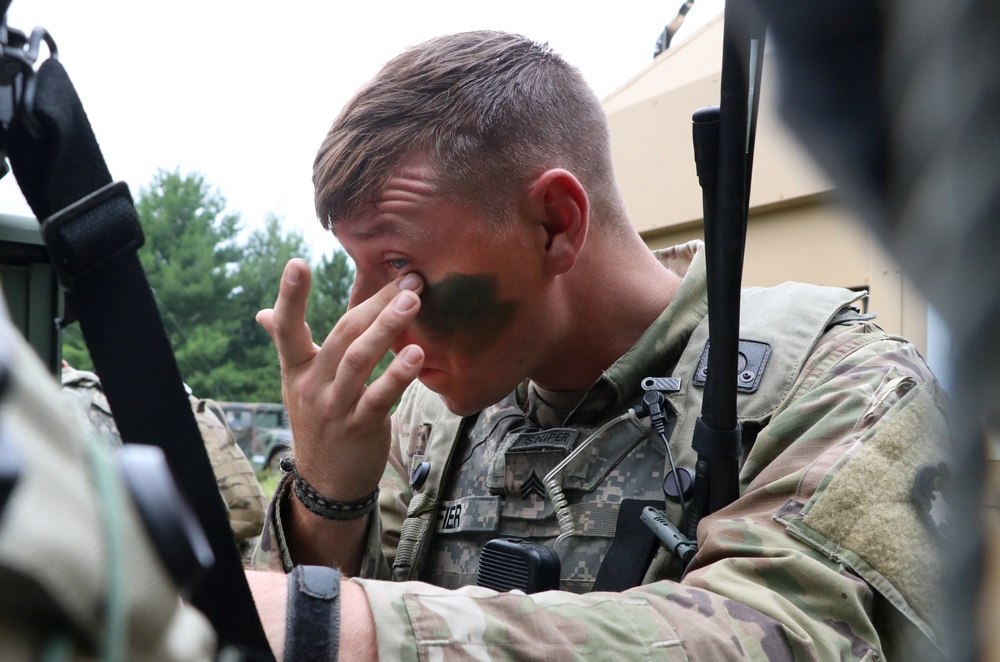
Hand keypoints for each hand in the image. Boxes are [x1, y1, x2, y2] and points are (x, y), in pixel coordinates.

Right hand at [257, 258, 423, 499]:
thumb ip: (288, 345)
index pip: (287, 328)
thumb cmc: (319, 420)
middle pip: (343, 335)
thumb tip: (263, 313)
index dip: (290, 297)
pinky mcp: (360, 427)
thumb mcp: (298, 384)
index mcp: (296, 369)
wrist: (327, 482)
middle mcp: (312, 385)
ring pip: (359, 360)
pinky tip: (417, 354)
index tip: (297, 263)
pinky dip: (398, 374)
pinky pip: (379, 396)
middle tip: (407, 278)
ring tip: (413, 301)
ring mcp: (335, 407)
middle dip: (375, 303)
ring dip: (388, 327)